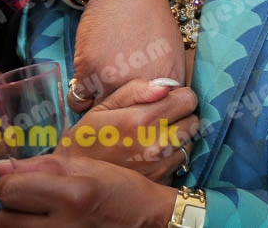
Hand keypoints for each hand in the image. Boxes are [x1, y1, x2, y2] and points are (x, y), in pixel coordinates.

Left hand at [0, 154, 176, 226]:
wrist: (148, 222)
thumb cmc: (123, 191)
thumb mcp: (87, 166)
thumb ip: (41, 165)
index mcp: (71, 195)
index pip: (9, 190)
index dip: (11, 182)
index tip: (22, 180)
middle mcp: (62, 227)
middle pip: (3, 218)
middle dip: (14, 205)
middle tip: (37, 198)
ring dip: (20, 222)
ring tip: (44, 214)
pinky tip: (51, 224)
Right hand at [58, 79, 198, 183]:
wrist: (74, 179)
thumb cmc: (87, 138)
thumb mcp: (103, 106)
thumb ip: (136, 90)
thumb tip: (166, 86)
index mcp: (141, 120)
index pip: (187, 99)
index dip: (178, 96)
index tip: (166, 100)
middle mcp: (156, 144)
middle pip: (193, 120)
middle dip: (180, 116)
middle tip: (161, 119)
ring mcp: (161, 166)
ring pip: (190, 141)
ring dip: (178, 137)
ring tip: (155, 137)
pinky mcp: (162, 181)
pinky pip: (181, 162)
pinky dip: (172, 157)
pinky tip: (153, 155)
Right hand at [70, 0, 184, 113]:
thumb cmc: (152, 19)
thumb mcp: (173, 55)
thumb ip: (167, 87)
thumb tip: (158, 113)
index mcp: (168, 85)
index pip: (152, 122)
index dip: (140, 116)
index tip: (134, 110)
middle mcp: (144, 88)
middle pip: (124, 123)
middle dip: (117, 117)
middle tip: (113, 100)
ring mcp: (115, 82)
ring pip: (98, 114)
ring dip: (96, 106)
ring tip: (100, 84)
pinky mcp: (90, 72)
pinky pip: (79, 98)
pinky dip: (81, 90)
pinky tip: (88, 71)